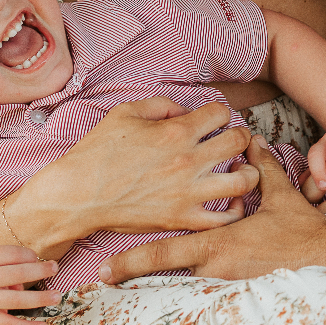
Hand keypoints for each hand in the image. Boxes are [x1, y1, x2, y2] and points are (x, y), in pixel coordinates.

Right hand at [0, 246, 62, 324]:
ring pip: (18, 299)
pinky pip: (11, 324)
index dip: (28, 254)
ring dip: (41, 298)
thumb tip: (24, 278)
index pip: (10, 254)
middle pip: (18, 274)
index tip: (37, 257)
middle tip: (55, 268)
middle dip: (40, 271)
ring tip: (57, 296)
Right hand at [3, 98, 258, 255]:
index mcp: (176, 131)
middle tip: (232, 142)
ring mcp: (188, 192)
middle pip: (239, 141)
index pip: (221, 113)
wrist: (78, 195)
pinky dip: (234, 209)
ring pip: (244, 180)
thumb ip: (161, 105)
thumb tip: (185, 111)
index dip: (220, 114)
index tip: (214, 121)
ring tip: (237, 170)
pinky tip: (228, 200)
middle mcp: (188, 160)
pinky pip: (226, 218)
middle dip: (240, 137)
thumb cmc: (97, 152)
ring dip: (247, 171)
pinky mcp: (183, 219)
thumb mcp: (124, 113)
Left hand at [99, 138, 325, 283]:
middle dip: (143, 280)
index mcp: (215, 246)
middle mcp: (216, 271)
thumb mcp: (278, 197)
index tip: (105, 270)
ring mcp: (227, 290)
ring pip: (188, 291)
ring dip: (169, 292)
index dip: (131, 264)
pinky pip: (211, 302)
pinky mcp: (241, 302)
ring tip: (139, 296)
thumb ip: (261, 170)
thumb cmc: (303, 233)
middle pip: (169, 279)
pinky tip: (182, 312)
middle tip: (111, 284)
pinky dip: (197, 302)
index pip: (164, 256)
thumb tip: (253, 144)